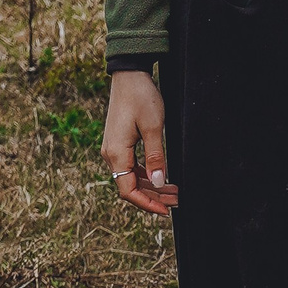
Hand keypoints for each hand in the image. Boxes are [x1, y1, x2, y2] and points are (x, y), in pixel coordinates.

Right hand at [104, 70, 178, 215]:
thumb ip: (156, 157)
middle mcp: (111, 154)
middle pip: (130, 186)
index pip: (128, 191)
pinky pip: (131, 166)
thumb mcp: (153, 127)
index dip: (147, 203)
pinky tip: (161, 176)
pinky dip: (146, 174)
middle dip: (153, 196)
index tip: (165, 211)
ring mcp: (114, 149)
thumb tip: (158, 182)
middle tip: (176, 201)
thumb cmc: (141, 98)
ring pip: (131, 177)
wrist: (129, 76)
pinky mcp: (119, 143)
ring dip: (151, 186)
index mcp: (116, 154)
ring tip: (174, 191)